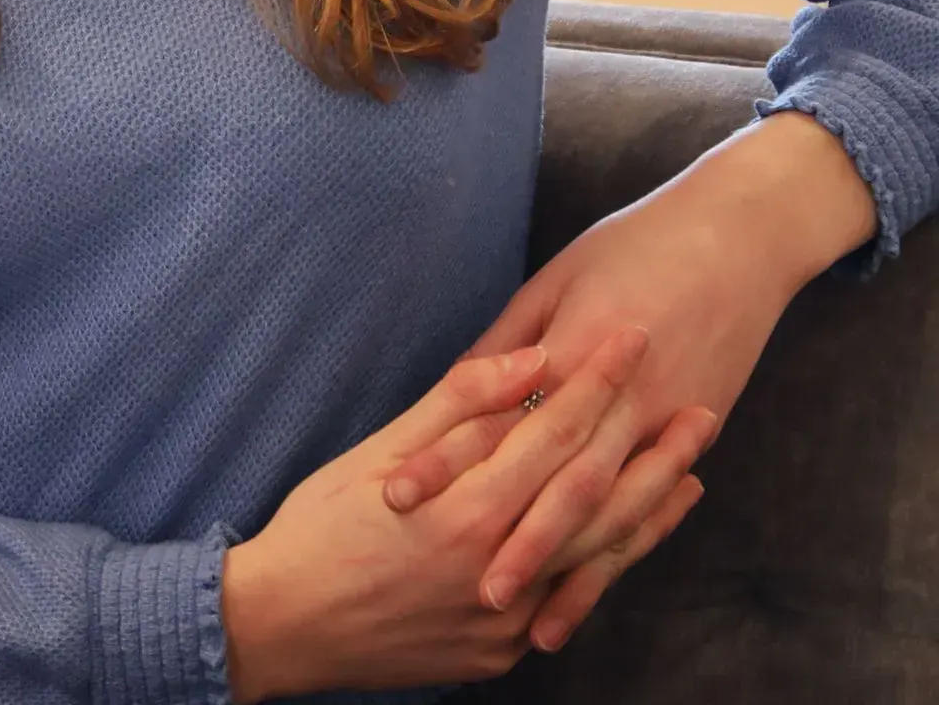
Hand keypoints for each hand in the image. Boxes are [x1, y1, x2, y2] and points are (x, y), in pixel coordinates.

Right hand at [220, 327, 705, 700]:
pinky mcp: (500, 650)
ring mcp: (506, 621)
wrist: (284, 626)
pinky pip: (568, 598)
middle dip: (653, 449)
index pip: (554, 433)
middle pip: (599, 501)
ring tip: (690, 471)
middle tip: (702, 406)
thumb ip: (462, 404)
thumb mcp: (380, 451)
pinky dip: (607, 561)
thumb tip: (531, 361)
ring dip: (649, 511)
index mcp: (468, 512)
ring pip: (598, 559)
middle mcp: (500, 572)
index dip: (597, 382)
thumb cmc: (321, 525)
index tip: (633, 337)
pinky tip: (630, 534)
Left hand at [378, 113, 877, 650]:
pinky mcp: (695, 430)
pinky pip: (646, 506)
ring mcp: (663, 418)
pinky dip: (614, 556)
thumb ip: (508, 342)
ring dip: (559, 565)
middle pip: (554, 477)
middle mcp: (621, 392)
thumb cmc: (633, 245)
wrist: (739, 236)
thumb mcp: (556, 279)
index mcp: (575, 344)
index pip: (500, 414)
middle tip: (455, 587)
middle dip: (507, 536)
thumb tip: (455, 388)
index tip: (400, 493)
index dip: (451, 458)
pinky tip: (584, 594)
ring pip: (601, 508)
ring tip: (513, 615)